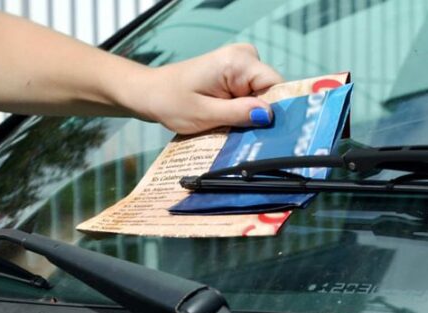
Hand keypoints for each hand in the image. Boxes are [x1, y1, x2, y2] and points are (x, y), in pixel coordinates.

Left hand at [128, 44, 283, 133]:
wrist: (150, 93)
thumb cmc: (169, 102)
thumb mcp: (204, 114)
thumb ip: (238, 114)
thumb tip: (269, 116)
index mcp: (238, 61)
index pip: (276, 86)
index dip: (277, 112)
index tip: (273, 136)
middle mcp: (244, 57)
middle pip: (271, 92)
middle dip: (262, 117)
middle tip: (249, 140)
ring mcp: (241, 64)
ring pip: (262, 97)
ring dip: (252, 117)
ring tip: (236, 132)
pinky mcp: (236, 75)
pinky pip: (251, 96)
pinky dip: (244, 113)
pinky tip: (232, 125)